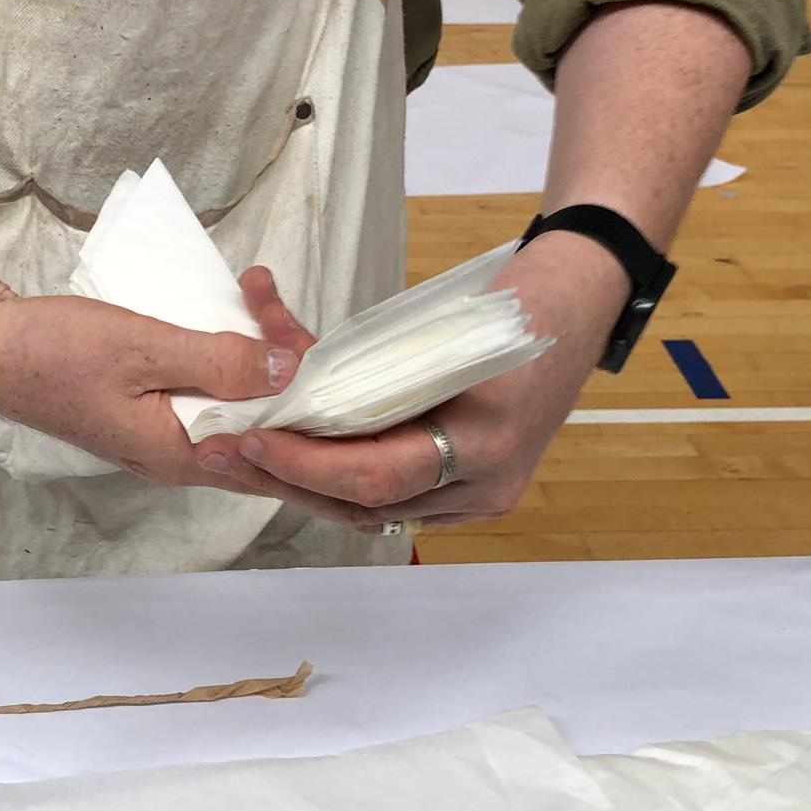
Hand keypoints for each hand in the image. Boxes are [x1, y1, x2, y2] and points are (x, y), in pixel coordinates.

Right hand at [0, 266, 314, 488]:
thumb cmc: (55, 352)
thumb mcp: (145, 347)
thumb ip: (220, 362)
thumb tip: (291, 372)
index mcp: (187, 456)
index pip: (282, 455)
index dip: (315, 408)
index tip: (319, 345)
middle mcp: (187, 458)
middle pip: (272, 428)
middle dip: (292, 365)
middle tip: (270, 299)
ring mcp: (174, 436)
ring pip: (247, 403)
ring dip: (264, 350)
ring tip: (256, 289)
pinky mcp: (161, 411)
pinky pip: (219, 390)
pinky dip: (235, 351)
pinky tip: (238, 308)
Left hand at [193, 234, 629, 528]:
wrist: (580, 302)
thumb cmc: (514, 303)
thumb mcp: (442, 327)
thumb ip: (372, 364)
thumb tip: (284, 376)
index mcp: (485, 443)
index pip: (374, 475)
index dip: (306, 463)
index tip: (254, 436)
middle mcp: (486, 484)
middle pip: (367, 504)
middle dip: (291, 480)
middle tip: (229, 451)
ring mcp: (485, 495)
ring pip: (376, 509)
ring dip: (309, 485)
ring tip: (250, 457)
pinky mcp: (475, 490)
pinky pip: (397, 499)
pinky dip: (345, 482)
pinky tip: (299, 461)